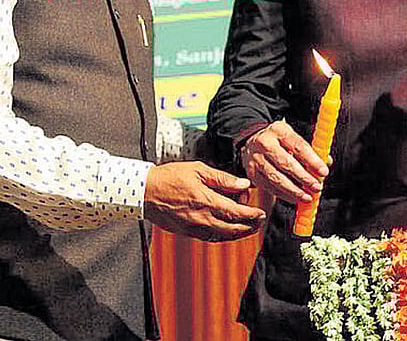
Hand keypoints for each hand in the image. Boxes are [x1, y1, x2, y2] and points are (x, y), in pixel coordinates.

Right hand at [144, 161, 265, 241]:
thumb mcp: (199, 170)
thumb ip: (223, 179)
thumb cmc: (170, 177)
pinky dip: (224, 236)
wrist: (145, 192)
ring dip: (239, 233)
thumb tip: (243, 184)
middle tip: (259, 222)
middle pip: (233, 228)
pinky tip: (228, 230)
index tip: (261, 213)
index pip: (237, 213)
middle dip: (250, 226)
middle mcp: (202, 218)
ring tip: (249, 227)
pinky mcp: (188, 232)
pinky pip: (211, 237)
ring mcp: (194, 228)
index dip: (252, 215)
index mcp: (207, 201)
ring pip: (223, 236)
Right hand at [241, 121, 328, 203]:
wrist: (252, 141)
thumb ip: (310, 150)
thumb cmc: (278, 140)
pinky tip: (294, 198)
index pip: (298, 146)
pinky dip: (284, 195)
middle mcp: (265, 143)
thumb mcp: (292, 137)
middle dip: (304, 178)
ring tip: (307, 196)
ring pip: (276, 178)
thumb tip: (326, 162)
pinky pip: (269, 187)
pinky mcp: (252, 173)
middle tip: (316, 187)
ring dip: (294, 190)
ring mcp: (256, 159)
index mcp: (279, 131)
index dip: (312, 161)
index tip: (323, 172)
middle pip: (286, 163)